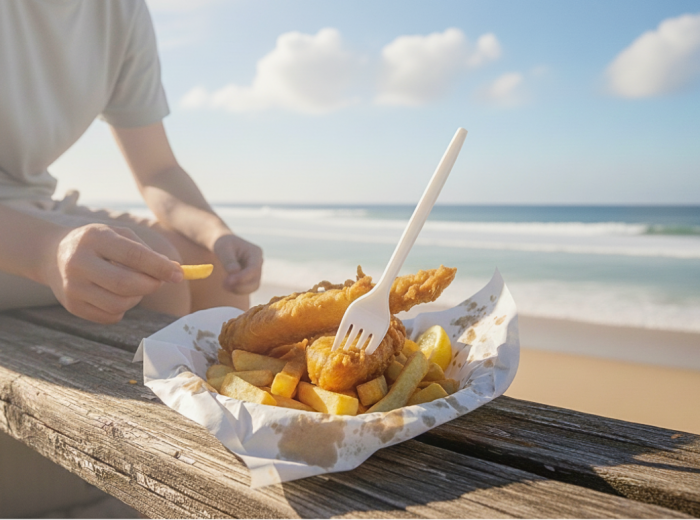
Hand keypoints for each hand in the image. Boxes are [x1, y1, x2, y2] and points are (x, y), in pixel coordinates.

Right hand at [43, 223, 182, 323]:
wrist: (53, 254)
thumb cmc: (98, 244)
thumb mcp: (119, 235)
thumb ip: (147, 252)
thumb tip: (176, 271)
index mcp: (94, 238)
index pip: (133, 255)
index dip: (160, 267)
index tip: (179, 275)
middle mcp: (79, 262)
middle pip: (125, 284)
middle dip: (151, 285)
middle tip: (158, 282)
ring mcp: (72, 286)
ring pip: (119, 304)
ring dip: (137, 298)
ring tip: (134, 286)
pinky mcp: (72, 306)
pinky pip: (110, 316)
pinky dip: (123, 309)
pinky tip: (116, 295)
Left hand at [213, 234, 262, 293]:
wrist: (223, 244)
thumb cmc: (222, 243)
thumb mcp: (222, 248)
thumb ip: (228, 260)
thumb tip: (234, 272)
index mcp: (255, 252)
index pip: (254, 268)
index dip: (243, 277)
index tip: (228, 281)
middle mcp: (259, 263)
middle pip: (255, 281)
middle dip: (241, 286)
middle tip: (224, 285)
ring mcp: (256, 271)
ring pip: (252, 287)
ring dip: (238, 289)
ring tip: (224, 285)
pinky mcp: (250, 278)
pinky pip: (246, 289)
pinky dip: (236, 290)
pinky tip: (226, 285)